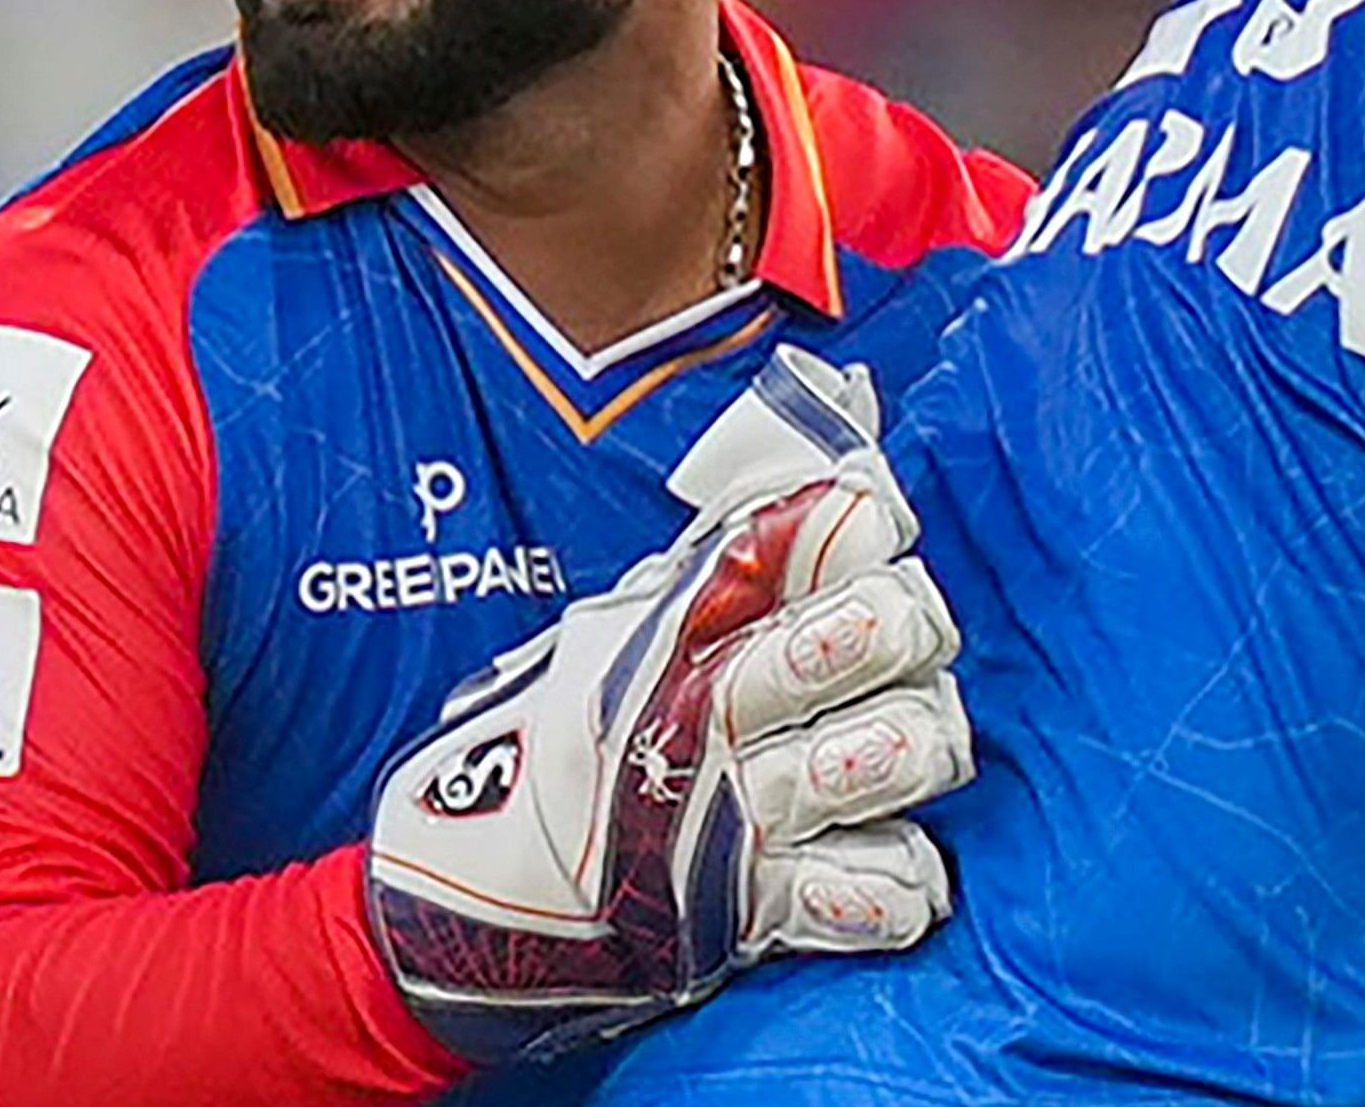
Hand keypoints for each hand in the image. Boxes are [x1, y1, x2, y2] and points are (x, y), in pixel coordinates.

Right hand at [365, 347, 973, 1062]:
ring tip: (926, 744)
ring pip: (852, 763)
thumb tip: (832, 448)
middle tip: (912, 626)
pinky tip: (908, 878)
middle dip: (892, 627)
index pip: (765, 553)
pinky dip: (883, 888)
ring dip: (908, 750)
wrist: (438, 906)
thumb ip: (715, 563)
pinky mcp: (723, 917)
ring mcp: (708, 819)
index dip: (838, 529)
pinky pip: (834, 896)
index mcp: (661, 636)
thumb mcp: (610, 638)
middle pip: (827, 647)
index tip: (880, 517)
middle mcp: (687, 716)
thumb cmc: (548, 751)